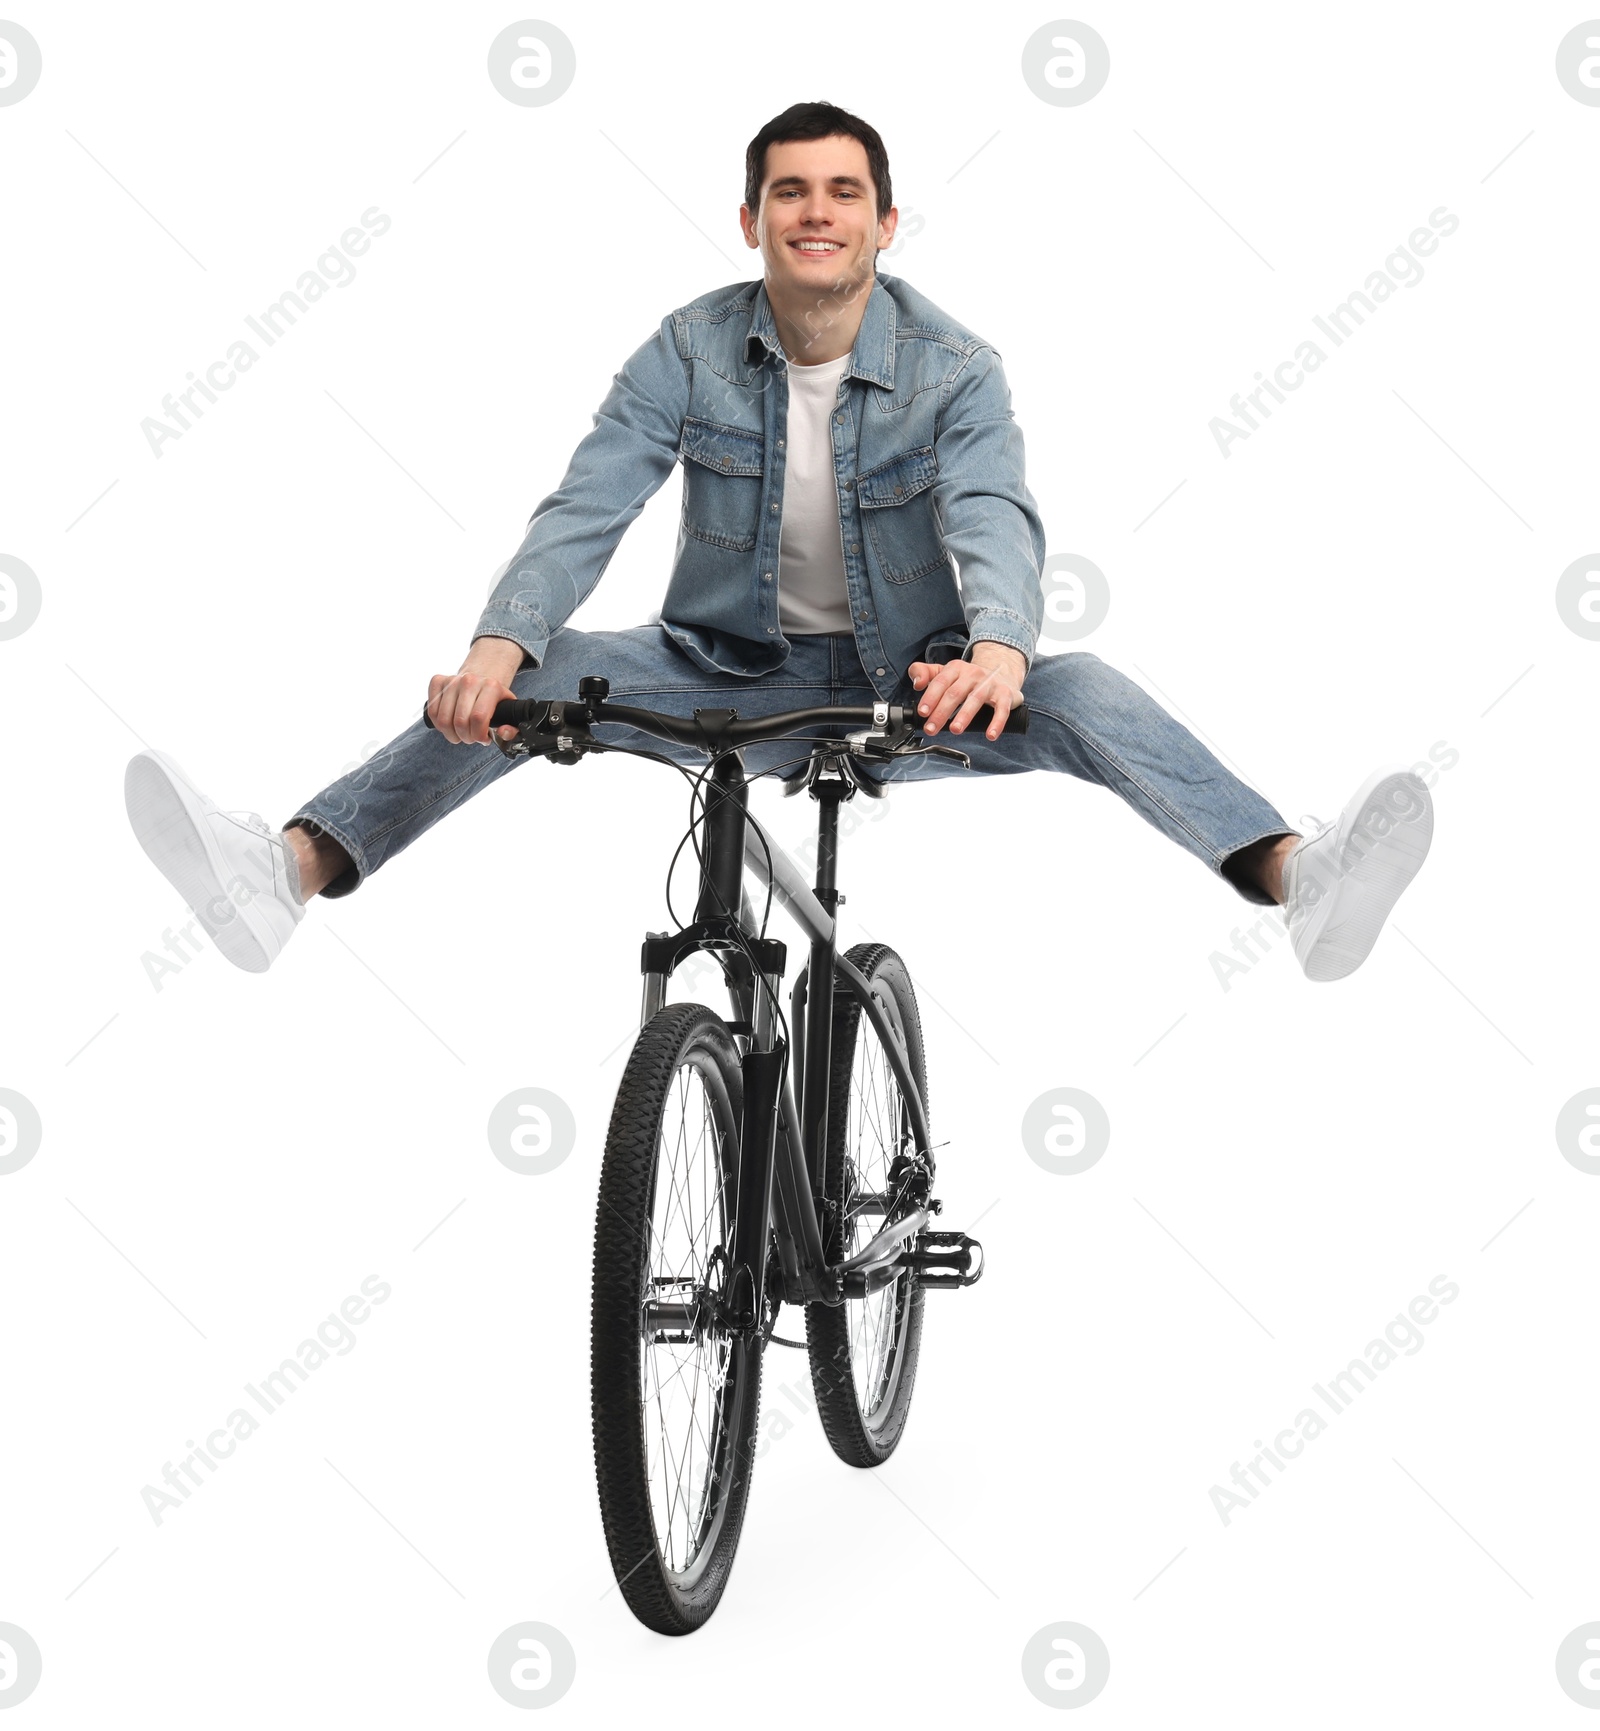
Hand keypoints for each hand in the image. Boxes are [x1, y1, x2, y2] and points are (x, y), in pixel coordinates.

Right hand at [427, 636, 525, 744]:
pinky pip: (432, 711)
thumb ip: (513, 728)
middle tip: (471, 737)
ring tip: (460, 733)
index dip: (479, 735)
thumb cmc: (494, 699)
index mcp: (491, 686)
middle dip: (465, 737)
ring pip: (443, 720)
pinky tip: (449, 724)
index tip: (483, 738)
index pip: (479, 718)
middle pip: (460, 722)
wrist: (482, 677)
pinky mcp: (438, 681)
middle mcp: (470, 680)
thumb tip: (502, 732)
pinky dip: (439, 724)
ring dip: (451, 734)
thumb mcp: (509, 711)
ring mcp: (452, 680)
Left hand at [906, 641, 1026, 739]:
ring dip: (964, 715)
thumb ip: (925, 673)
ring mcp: (990, 683)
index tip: (922, 712)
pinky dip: (997, 722)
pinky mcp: (1005, 694)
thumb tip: (917, 682)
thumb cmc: (968, 678)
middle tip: (932, 728)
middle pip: (955, 693)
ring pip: (976, 699)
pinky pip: (1001, 709)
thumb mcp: (945, 672)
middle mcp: (972, 673)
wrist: (1001, 671)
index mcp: (956, 668)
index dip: (930, 697)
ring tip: (955, 729)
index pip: (940, 682)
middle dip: (941, 712)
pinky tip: (990, 734)